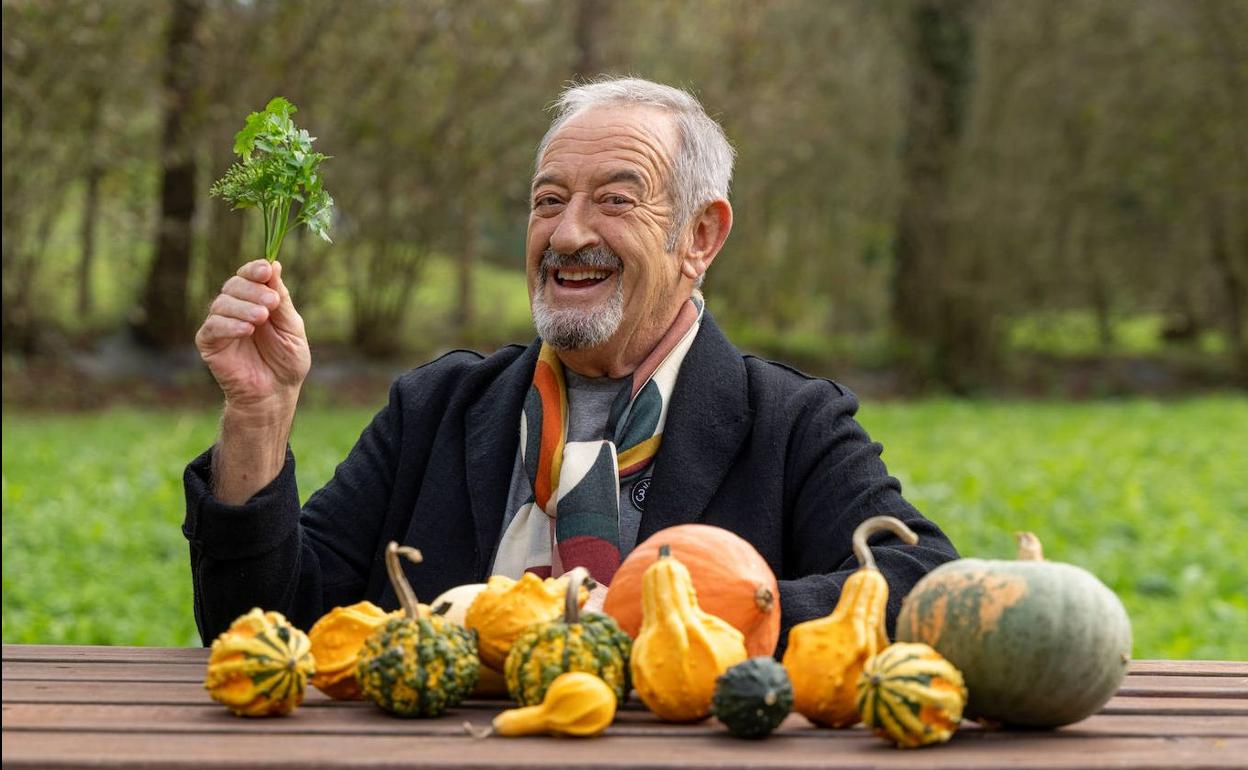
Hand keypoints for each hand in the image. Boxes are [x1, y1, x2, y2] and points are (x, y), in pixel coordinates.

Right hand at [195, 259, 310, 412]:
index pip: (249, 276)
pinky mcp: (208, 343)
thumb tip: (274, 265)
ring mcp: (220, 325)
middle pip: (234, 285)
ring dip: (243, 307)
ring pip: (222, 303)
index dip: (255, 269)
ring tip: (262, 318)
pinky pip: (212, 327)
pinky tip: (246, 330)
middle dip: (253, 290)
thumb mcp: (291, 328)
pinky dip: (229, 325)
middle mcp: (235, 308)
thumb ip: (282, 300)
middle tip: (272, 302)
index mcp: (256, 301)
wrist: (276, 393)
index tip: (266, 270)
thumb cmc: (287, 361)